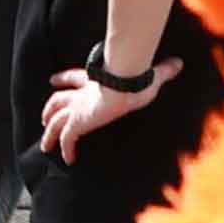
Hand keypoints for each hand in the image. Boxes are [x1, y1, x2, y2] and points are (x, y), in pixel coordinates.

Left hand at [40, 63, 160, 157]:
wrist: (126, 84)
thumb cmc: (137, 79)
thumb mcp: (151, 75)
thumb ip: (162, 70)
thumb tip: (179, 63)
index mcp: (94, 81)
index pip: (73, 78)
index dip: (63, 79)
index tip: (53, 80)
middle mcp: (81, 96)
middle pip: (57, 102)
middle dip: (49, 109)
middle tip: (44, 117)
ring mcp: (77, 110)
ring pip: (55, 123)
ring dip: (49, 135)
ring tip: (45, 146)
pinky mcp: (78, 124)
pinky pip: (67, 140)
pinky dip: (66, 150)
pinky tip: (68, 160)